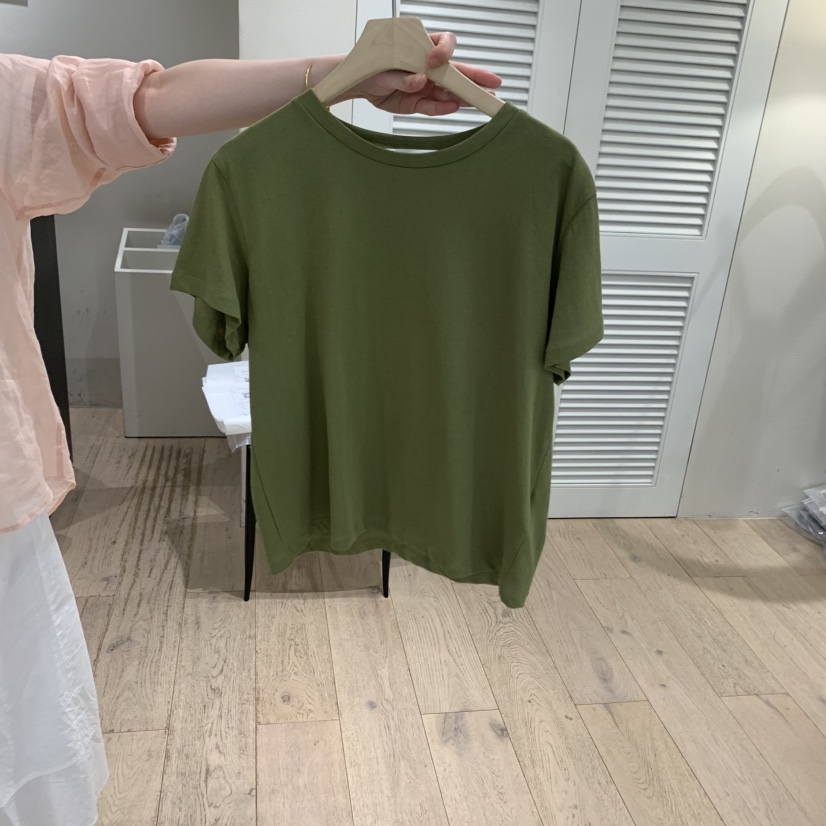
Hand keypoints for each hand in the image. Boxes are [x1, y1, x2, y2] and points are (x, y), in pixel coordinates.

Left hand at [352, 31, 502, 114]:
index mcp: (422, 47)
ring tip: (481, 100)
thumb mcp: (383, 69)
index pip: (444, 43)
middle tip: (492, 84)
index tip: (435, 59)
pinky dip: (443, 108)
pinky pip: (434, 107)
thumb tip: (419, 80)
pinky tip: (455, 107)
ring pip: (450, 91)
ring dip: (465, 96)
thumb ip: (401, 76)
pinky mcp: (419, 103)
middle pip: (456, 70)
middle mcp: (428, 67)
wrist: (360, 84)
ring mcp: (426, 85)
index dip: (444, 50)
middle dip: (475, 77)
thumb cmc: (371, 67)